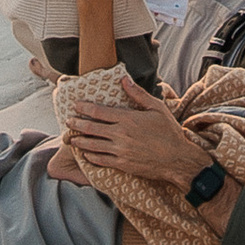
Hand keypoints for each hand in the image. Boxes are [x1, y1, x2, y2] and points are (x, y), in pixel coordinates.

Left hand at [56, 73, 213, 199]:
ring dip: (80, 141)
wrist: (176, 159)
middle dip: (77, 124)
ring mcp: (120, 151)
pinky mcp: (122, 165)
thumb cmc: (168, 132)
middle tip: (68, 121)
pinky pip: (101, 160)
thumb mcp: (157, 108)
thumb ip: (138, 94)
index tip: (75, 105)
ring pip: (93, 145)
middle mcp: (120, 135)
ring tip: (71, 138)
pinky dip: (90, 157)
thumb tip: (124, 80)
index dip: (84, 107)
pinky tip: (85, 154)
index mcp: (128, 119)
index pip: (99, 111)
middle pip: (91, 128)